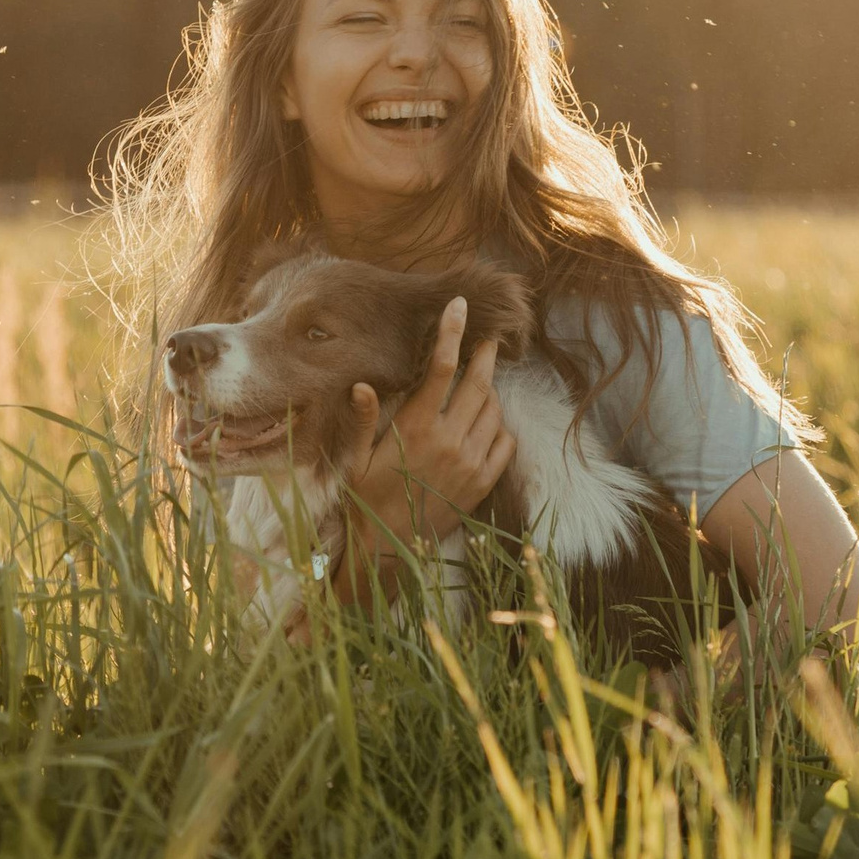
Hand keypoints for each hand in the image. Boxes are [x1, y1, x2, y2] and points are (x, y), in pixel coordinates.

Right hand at [333, 296, 514, 603]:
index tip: (461, 306)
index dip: (452, 333)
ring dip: (490, 391)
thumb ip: (363, 420)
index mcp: (415, 429)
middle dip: (484, 355)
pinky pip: (504, 443)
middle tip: (488, 338)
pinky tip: (486, 423)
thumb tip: (361, 385)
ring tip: (480, 384)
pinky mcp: (482, 484)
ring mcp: (470, 464)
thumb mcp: (354, 459)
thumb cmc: (364, 500)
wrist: (387, 551)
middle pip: (478, 383)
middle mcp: (448, 442)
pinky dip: (500, 427)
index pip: (441, 369)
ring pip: (494, 411)